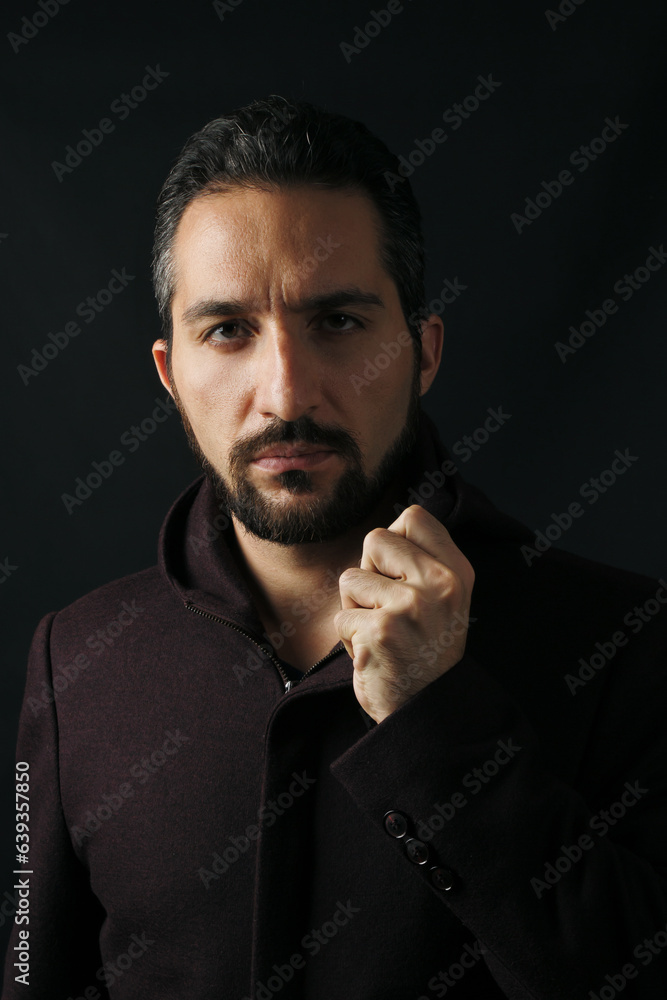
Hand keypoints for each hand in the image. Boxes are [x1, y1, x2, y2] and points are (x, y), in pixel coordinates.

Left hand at [333, 505, 474, 723]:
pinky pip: (341, 618)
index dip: (394, 543)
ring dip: (355, 609)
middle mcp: (439, 584)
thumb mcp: (442, 599)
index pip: (414, 517)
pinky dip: (349, 640)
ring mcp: (410, 607)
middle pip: (375, 539)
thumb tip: (391, 525)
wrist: (428, 711)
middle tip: (389, 610)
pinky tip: (374, 655)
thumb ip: (423, 561)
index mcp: (456, 572)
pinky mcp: (381, 631)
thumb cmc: (425, 650)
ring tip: (382, 634)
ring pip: (350, 579)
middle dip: (369, 574)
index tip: (400, 575)